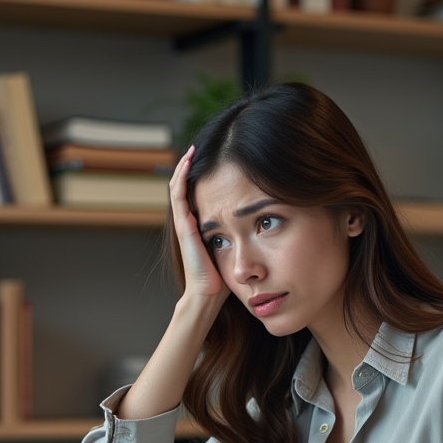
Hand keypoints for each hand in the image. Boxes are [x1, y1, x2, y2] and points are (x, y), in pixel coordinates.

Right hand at [170, 147, 228, 302]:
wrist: (208, 294)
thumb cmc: (224, 278)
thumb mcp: (234, 249)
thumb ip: (240, 234)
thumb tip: (264, 222)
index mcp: (199, 225)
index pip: (197, 194)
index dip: (202, 176)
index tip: (215, 159)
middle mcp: (188, 222)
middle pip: (186, 186)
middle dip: (192, 166)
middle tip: (201, 147)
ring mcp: (183, 223)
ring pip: (178, 187)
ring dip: (185, 166)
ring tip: (192, 149)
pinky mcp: (183, 226)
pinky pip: (178, 195)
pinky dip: (182, 177)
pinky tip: (188, 162)